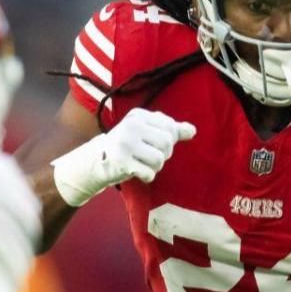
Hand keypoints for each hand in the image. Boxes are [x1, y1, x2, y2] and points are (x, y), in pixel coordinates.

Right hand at [50, 107, 196, 205]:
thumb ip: (170, 130)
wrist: (97, 160)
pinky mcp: (121, 162)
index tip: (155, 144)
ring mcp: (125, 143)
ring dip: (156, 167)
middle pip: (167, 143)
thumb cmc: (128, 145)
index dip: (169, 140)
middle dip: (164, 154)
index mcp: (139, 115)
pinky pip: (149, 173)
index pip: (170, 127)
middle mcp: (131, 126)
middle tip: (150, 156)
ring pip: (159, 159)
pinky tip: (139, 172)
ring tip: (144, 163)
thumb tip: (193, 130)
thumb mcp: (147, 132)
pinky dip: (148, 176)